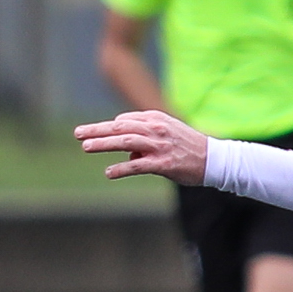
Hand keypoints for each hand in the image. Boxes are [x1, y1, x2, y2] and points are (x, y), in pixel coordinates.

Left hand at [74, 109, 207, 184]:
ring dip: (103, 144)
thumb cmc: (189, 147)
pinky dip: (121, 168)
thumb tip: (127, 151)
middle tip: (77, 133)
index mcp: (156, 119)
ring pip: (125, 142)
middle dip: (96, 130)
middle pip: (120, 127)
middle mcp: (156, 129)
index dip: (109, 127)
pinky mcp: (163, 164)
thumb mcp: (168, 132)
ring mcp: (159, 146)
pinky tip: (108, 172)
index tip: (95, 133)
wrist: (214, 160)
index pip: (125, 120)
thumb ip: (146, 136)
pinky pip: (137, 166)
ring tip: (86, 147)